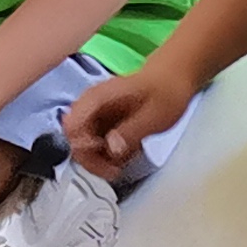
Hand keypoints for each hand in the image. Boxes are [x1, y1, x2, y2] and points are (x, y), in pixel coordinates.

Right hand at [66, 66, 196, 176]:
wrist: (174, 77)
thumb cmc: (165, 90)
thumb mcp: (154, 115)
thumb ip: (131, 132)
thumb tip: (111, 148)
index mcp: (98, 98)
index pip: (72, 127)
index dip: (83, 147)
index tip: (105, 156)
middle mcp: (91, 106)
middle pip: (74, 140)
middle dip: (92, 159)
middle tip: (114, 170)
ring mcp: (96, 115)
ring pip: (83, 146)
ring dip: (101, 159)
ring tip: (126, 159)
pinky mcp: (103, 124)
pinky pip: (96, 145)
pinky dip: (109, 154)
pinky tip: (129, 152)